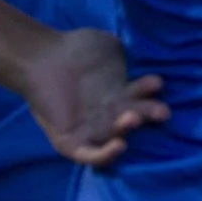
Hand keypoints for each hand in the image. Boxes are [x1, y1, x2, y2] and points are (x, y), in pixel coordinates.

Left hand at [17, 26, 165, 165]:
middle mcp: (109, 111)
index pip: (144, 96)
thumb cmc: (76, 49)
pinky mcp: (70, 141)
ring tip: (133, 118)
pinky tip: (120, 145)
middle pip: (135, 117)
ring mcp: (90, 127)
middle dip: (150, 114)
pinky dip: (105, 155)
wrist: (40, 59)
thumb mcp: (108, 45)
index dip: (152, 91)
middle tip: (161, 111)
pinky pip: (89, 154)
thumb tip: (142, 58)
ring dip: (127, 130)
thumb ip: (127, 54)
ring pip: (115, 134)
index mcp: (121, 91)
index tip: (157, 83)